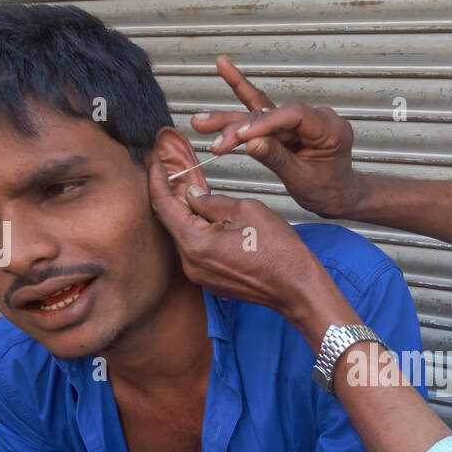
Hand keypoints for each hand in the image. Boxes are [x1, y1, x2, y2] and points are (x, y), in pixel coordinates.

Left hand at [148, 159, 330, 322]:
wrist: (296, 288)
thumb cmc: (280, 254)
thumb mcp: (246, 210)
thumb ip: (211, 200)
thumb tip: (194, 194)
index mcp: (196, 243)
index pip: (163, 205)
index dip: (157, 180)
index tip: (155, 164)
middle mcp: (191, 263)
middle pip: (171, 221)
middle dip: (173, 194)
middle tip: (174, 172)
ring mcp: (200, 275)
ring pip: (185, 235)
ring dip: (188, 213)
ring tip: (197, 192)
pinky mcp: (211, 280)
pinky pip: (197, 250)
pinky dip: (199, 231)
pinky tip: (212, 218)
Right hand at [190, 56, 363, 218]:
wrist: (339, 196)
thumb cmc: (329, 190)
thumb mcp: (303, 179)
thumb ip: (277, 158)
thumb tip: (250, 143)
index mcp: (329, 128)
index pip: (292, 115)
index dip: (264, 123)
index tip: (240, 137)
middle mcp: (315, 118)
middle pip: (271, 113)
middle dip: (240, 128)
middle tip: (214, 139)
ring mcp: (299, 120)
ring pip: (260, 113)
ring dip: (229, 120)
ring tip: (200, 121)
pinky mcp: (286, 125)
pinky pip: (262, 111)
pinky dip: (241, 94)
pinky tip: (224, 68)